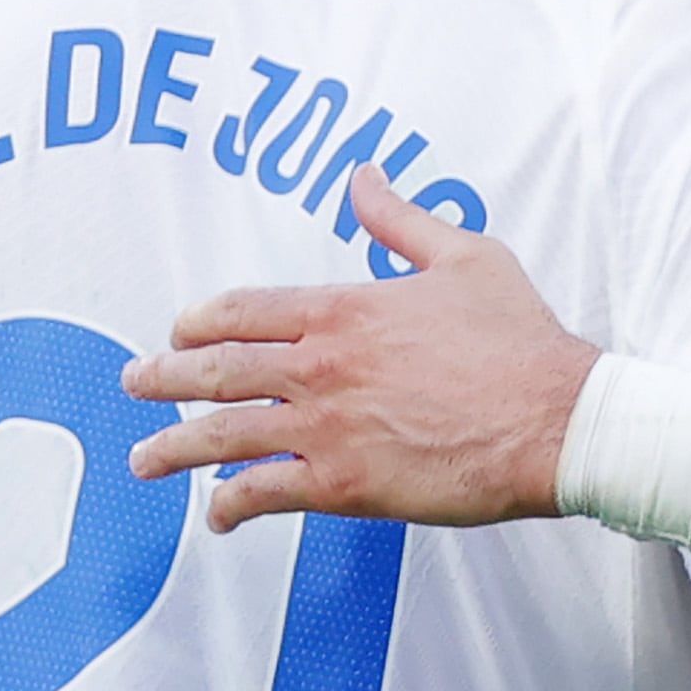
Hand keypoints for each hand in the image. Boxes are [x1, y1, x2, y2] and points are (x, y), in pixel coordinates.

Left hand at [121, 166, 598, 532]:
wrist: (556, 421)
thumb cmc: (521, 341)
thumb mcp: (464, 256)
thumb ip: (401, 219)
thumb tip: (365, 176)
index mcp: (344, 308)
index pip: (242, 310)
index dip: (199, 322)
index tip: (180, 330)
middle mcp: (321, 365)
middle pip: (214, 370)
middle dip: (162, 378)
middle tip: (133, 384)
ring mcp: (326, 426)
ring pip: (222, 435)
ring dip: (173, 447)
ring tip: (144, 458)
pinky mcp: (343, 484)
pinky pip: (265, 494)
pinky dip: (231, 504)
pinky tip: (217, 514)